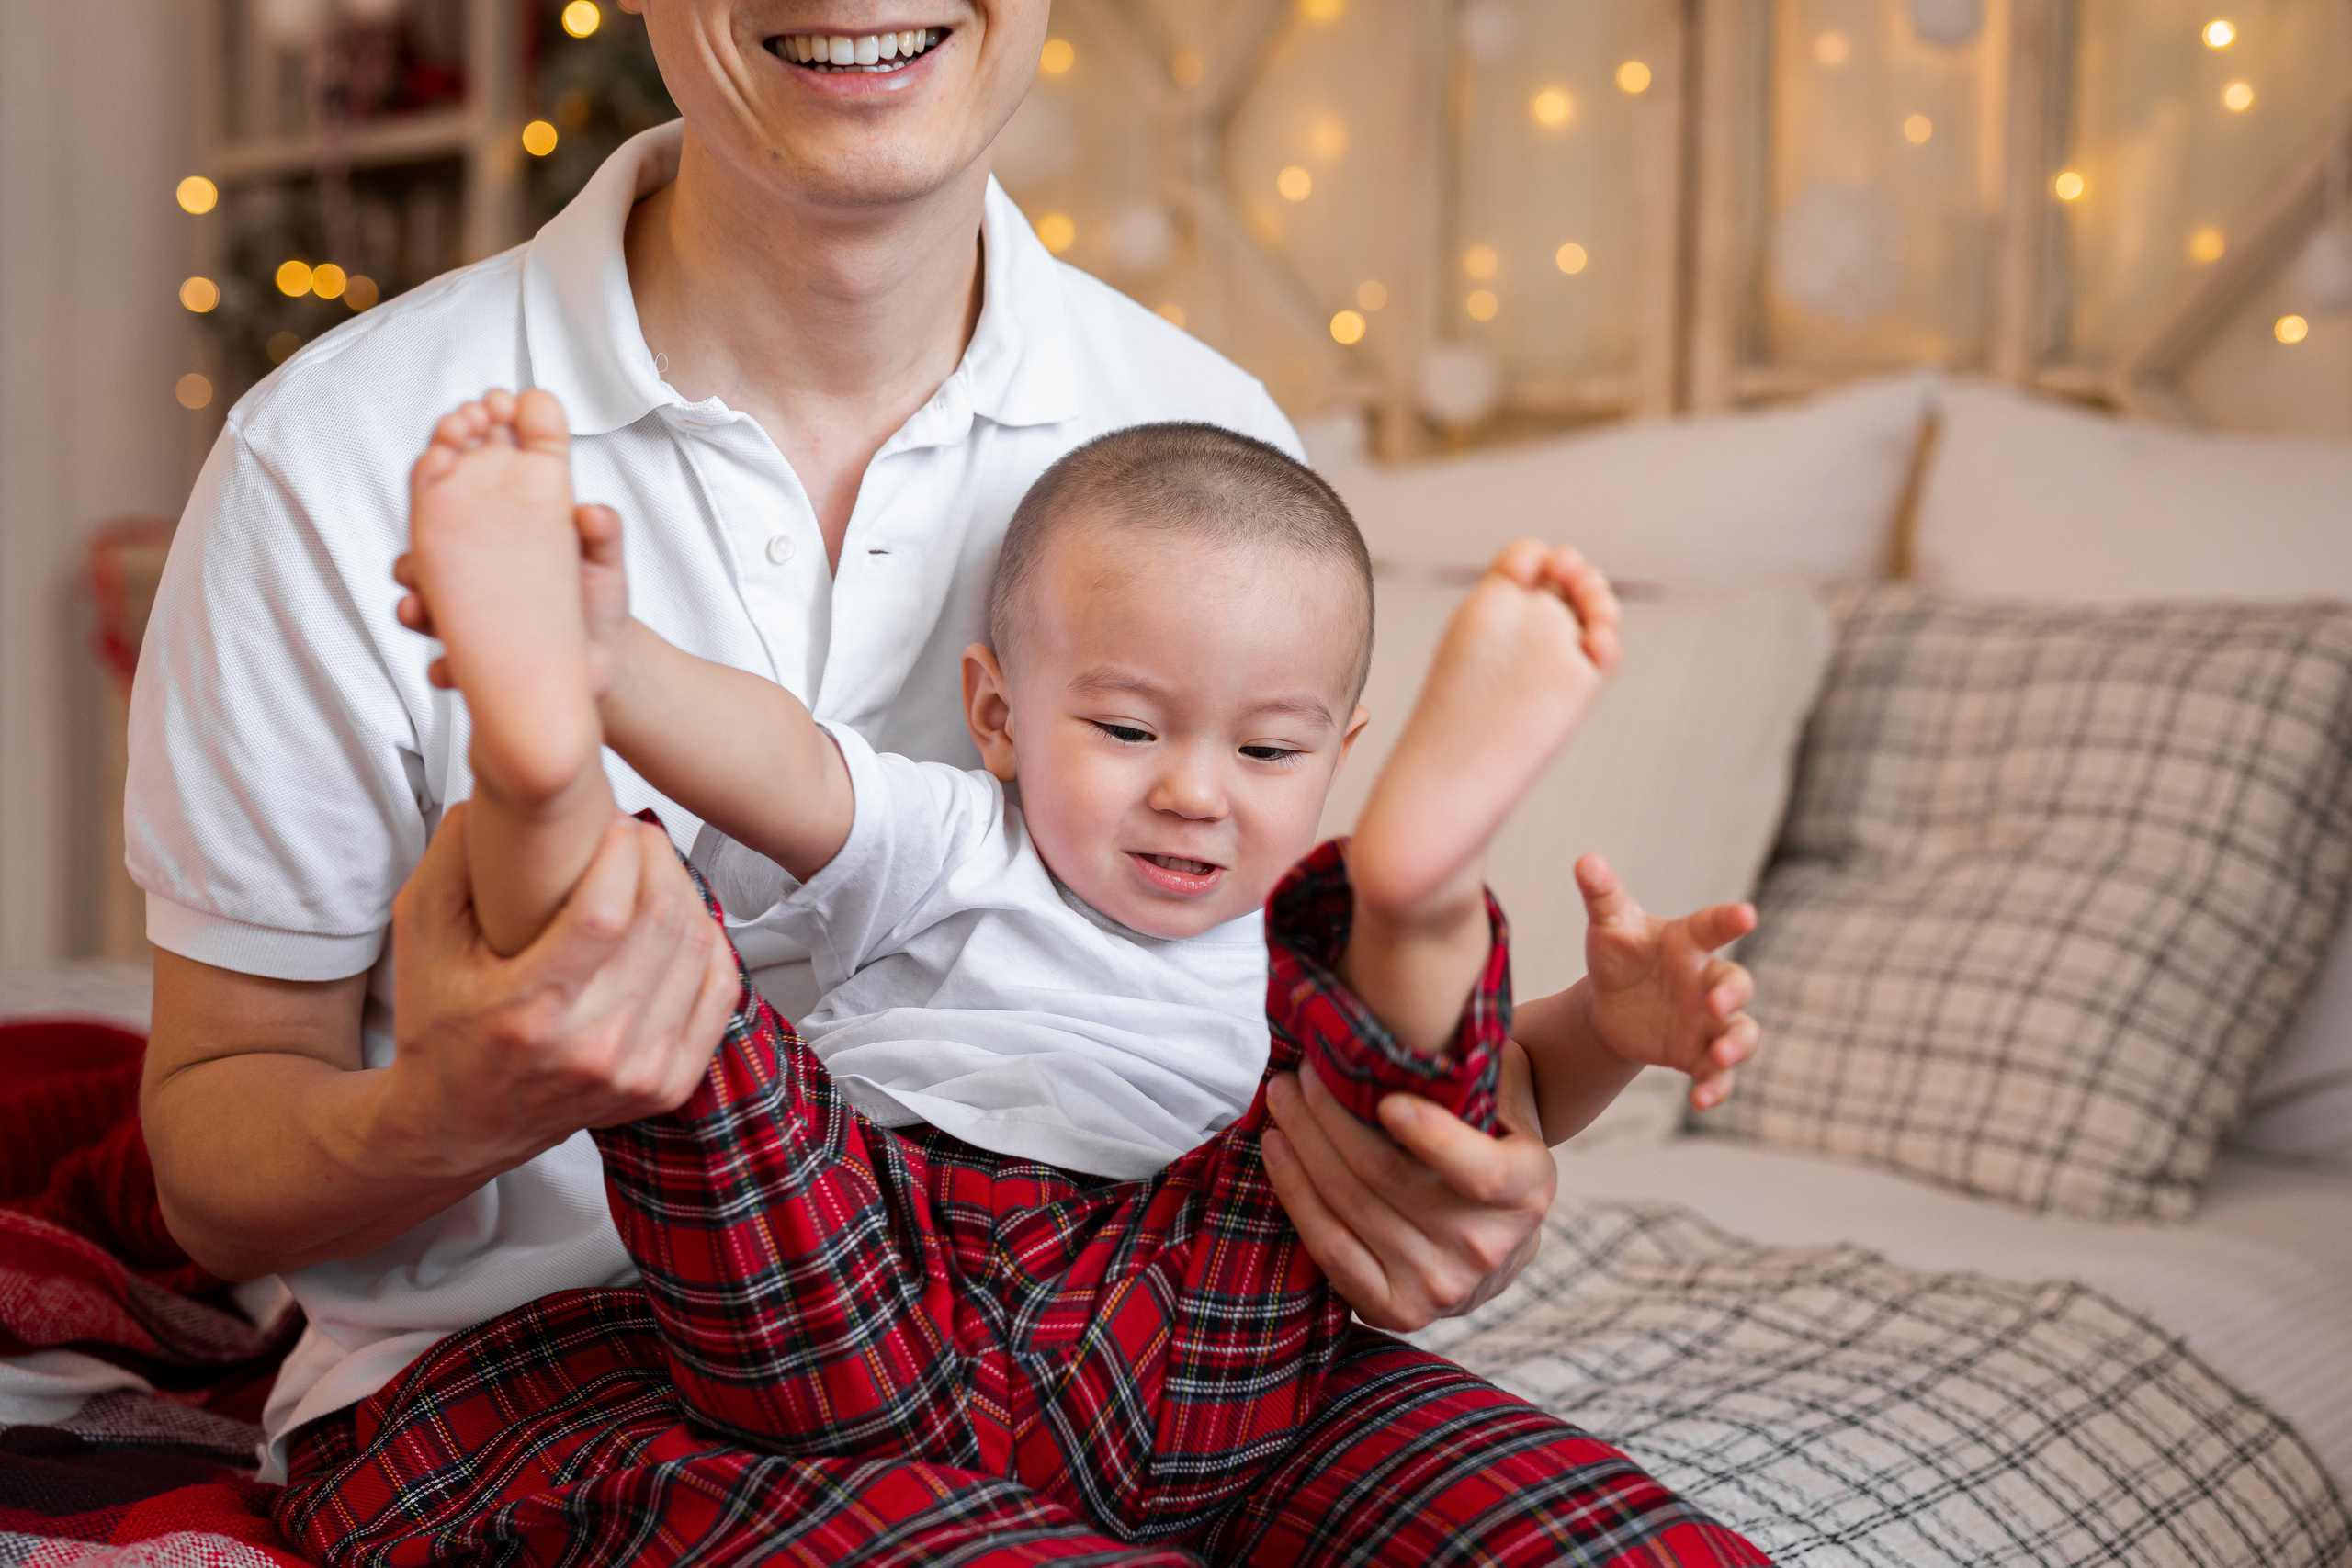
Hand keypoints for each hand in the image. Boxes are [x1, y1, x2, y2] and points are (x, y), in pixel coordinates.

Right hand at [372, 800, 740, 1179]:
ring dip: (685, 892)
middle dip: (657, 858)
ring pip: (698, 949)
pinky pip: (721, 990)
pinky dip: (710, 941)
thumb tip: (503, 785)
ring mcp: (636, 1072)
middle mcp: (590, 1048)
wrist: (458, 1123)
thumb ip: (452, 856)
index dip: (623, 854)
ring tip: (655, 870)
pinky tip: (680, 917)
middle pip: (661, 924)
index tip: (612, 823)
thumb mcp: (419, 934)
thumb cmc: (439, 1023)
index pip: (606, 914)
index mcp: (527, 1012)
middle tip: (636, 834)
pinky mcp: (667, 1085)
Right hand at [394, 503, 630, 699]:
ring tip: (416, 612)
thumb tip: (591, 513)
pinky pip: (446, 669)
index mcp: (497, 547)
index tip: (430, 513)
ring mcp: (471, 626)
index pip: (453, 524)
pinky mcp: (476, 668)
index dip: (434, 516)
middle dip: (411, 569)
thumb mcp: (605, 560)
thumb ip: (602, 532)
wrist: (608, 657)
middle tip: (415, 571)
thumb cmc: (600, 600)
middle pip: (421, 569)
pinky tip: (447, 669)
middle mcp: (475, 584)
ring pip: (421, 615)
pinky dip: (442, 670)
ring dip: (413, 613)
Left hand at [1260, 1042, 1553, 1330]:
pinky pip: (1329, 1247)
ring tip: (1281, 1099)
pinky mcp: (1396, 1310)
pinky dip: (1295, 1193)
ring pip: (1348, 1206)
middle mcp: (1487, 1246)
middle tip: (1300, 1070)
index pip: (1480, 1171)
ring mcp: (1441, 1286)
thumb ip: (1479, 1071)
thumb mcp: (1509, 1101)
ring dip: (1303, 1143)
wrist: (1498, 1237)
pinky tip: (1278, 1150)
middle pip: (1386, 1177)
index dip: (1432, 1138)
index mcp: (1526, 1191)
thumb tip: (1420, 1026)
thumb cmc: (1493, 1142)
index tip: (1386, 1100)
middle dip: (1329, 1114)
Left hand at [1578, 853, 1759, 1110]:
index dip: (1730, 919)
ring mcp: (1709, 1021)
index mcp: (1689, 942)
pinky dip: (1715, 1088)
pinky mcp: (1699, 1055)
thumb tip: (1584, 860)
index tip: (1747, 914)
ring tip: (1720, 1057)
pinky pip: (1718, 1075)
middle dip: (1733, 994)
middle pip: (1737, 984)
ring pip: (1741, 1034)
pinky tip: (1701, 1101)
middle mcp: (1708, 980)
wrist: (1613, 1002)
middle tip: (1717, 1003)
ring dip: (1736, 1046)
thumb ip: (1601, 894)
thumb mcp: (1608, 925)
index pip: (1714, 926)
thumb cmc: (1620, 953)